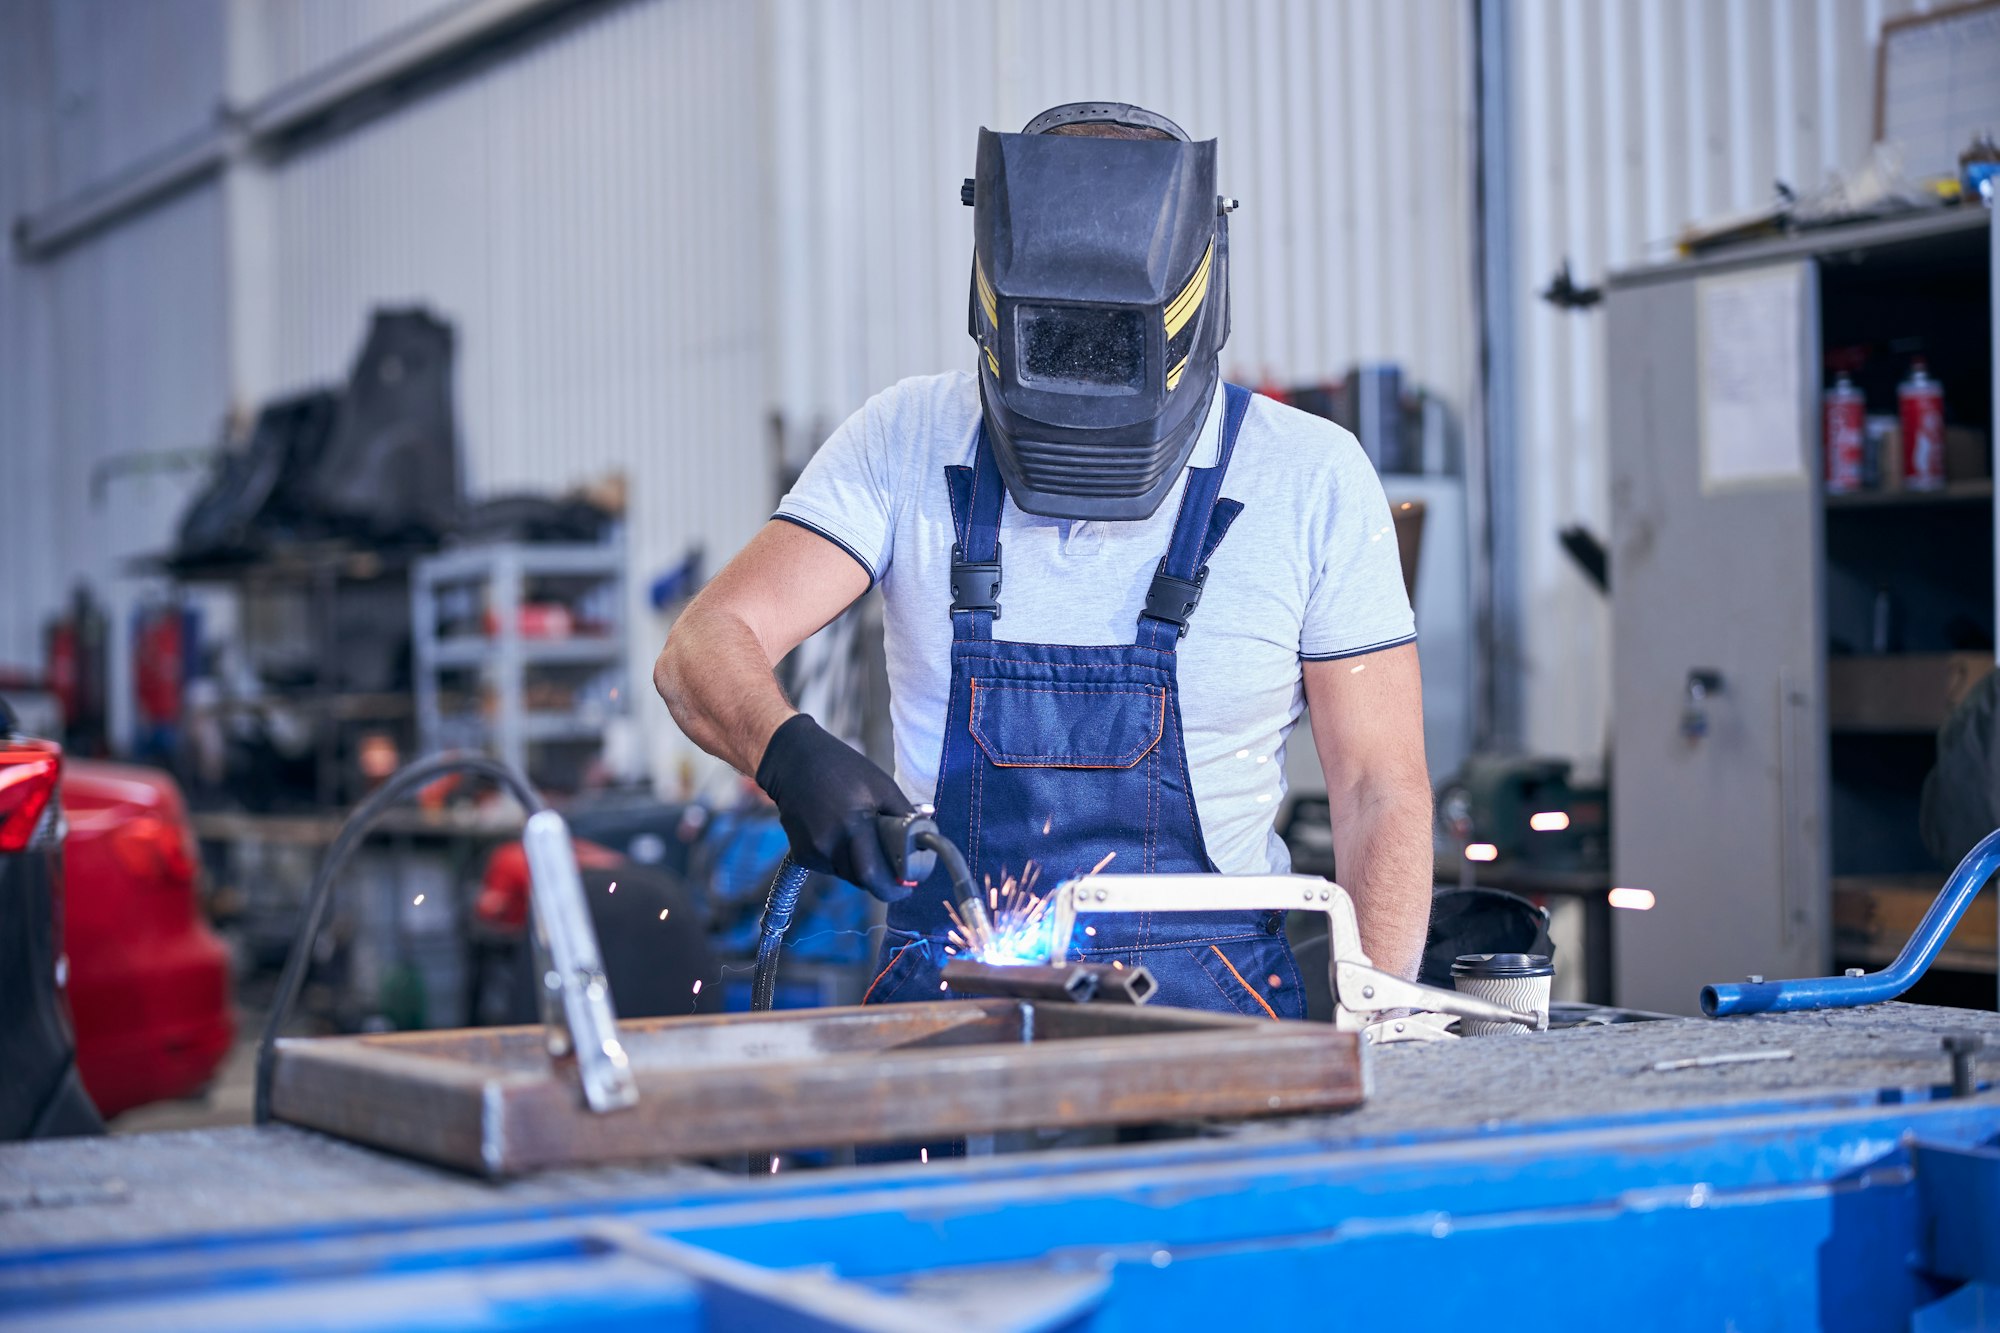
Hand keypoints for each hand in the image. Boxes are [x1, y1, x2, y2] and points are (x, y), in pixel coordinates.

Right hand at [755, 714, 914, 900]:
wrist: (794, 762)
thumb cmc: (842, 768)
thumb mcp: (881, 784)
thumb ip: (904, 814)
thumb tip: (925, 839)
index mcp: (853, 825)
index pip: (873, 875)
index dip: (893, 887)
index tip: (908, 886)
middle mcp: (829, 843)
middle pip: (862, 880)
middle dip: (880, 878)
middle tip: (893, 869)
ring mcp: (813, 851)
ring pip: (847, 875)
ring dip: (861, 868)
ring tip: (864, 841)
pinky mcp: (801, 854)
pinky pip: (831, 868)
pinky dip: (842, 860)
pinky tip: (841, 835)